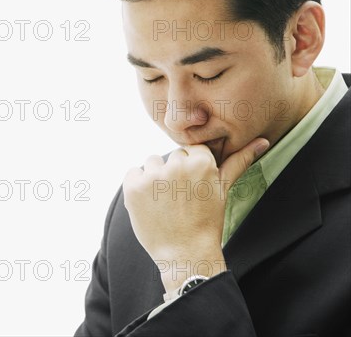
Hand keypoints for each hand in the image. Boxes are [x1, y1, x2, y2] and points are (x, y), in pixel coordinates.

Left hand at [122, 137, 269, 290]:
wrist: (185, 254)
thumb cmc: (207, 222)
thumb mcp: (223, 189)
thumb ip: (239, 161)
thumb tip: (263, 141)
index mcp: (201, 162)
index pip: (190, 150)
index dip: (190, 170)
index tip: (192, 189)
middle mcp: (177, 165)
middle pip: (171, 157)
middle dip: (173, 174)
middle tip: (179, 200)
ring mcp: (153, 176)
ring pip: (152, 163)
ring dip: (155, 178)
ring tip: (165, 202)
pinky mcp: (133, 186)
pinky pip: (133, 173)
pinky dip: (137, 186)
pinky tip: (150, 203)